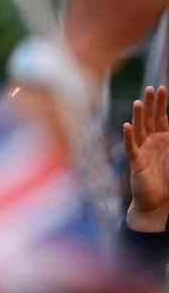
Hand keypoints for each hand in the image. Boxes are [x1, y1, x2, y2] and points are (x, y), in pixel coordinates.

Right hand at [124, 85, 168, 230]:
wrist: (157, 204)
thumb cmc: (168, 183)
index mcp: (163, 141)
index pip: (161, 117)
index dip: (162, 104)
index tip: (162, 88)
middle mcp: (151, 143)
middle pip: (149, 119)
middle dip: (151, 104)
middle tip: (150, 88)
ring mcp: (142, 151)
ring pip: (140, 129)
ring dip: (139, 116)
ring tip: (139, 101)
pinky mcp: (136, 163)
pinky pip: (131, 147)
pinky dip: (129, 136)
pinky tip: (127, 126)